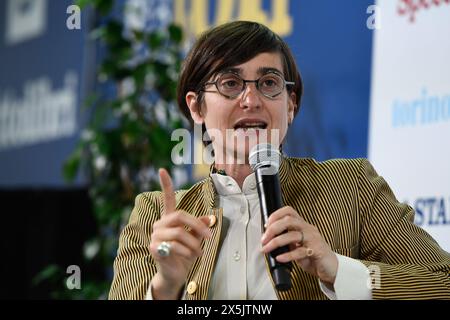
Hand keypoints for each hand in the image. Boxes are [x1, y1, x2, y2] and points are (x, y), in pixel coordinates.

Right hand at [149, 168, 210, 298]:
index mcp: (169, 219)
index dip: (165, 184)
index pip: (167, 199)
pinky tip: (190, 257)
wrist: (174, 274)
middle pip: (180, 216)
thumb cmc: (184, 255)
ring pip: (180, 233)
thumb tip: (210, 218)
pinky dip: (187, 252)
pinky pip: (175, 246)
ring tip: (199, 253)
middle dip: (197, 226)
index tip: (162, 170)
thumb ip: (199, 227)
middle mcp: (160, 225)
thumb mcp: (195, 239)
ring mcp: (155, 236)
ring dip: (194, 245)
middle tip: (209, 237)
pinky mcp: (154, 248)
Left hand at [261, 206, 337, 285]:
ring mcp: (313, 239)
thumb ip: (286, 239)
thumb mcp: (297, 244)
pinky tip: (279, 258)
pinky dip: (287, 255)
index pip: (289, 211)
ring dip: (276, 242)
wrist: (331, 267)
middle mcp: (308, 229)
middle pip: (289, 221)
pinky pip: (299, 251)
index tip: (266, 225)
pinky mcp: (316, 251)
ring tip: (267, 249)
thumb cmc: (313, 255)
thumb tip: (269, 238)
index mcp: (303, 225)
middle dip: (272, 229)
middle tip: (263, 239)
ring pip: (292, 235)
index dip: (276, 215)